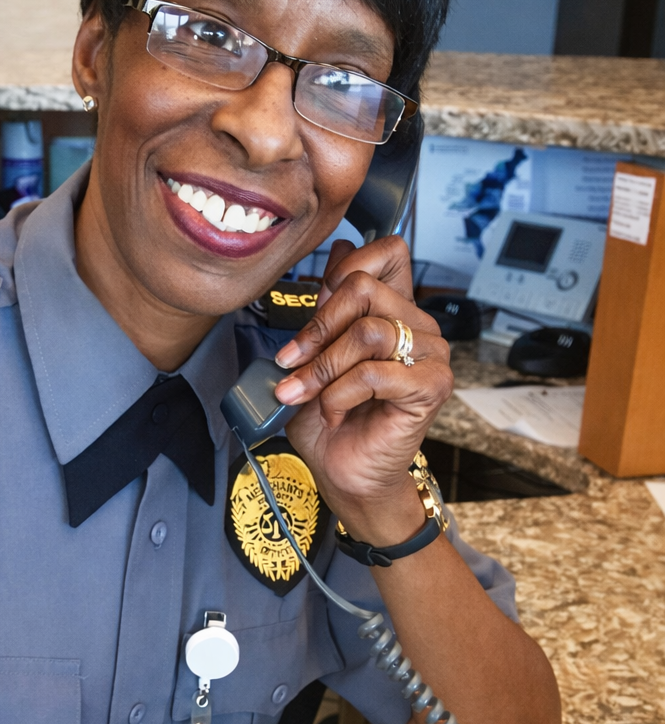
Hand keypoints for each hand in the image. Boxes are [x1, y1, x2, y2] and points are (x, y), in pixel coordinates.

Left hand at [272, 239, 451, 540]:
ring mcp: (431, 355)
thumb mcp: (314, 353)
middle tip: (291, 362)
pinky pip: (375, 373)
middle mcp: (418, 325)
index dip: (345, 269)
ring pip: (368, 332)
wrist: (342, 471)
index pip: (388, 252)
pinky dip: (340, 393)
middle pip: (365, 288)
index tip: (314, 305)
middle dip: (317, 328)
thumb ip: (326, 306)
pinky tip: (333, 411)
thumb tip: (338, 252)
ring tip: (303, 392)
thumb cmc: (329, 418)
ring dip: (323, 366)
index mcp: (394, 309)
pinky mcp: (431, 387)